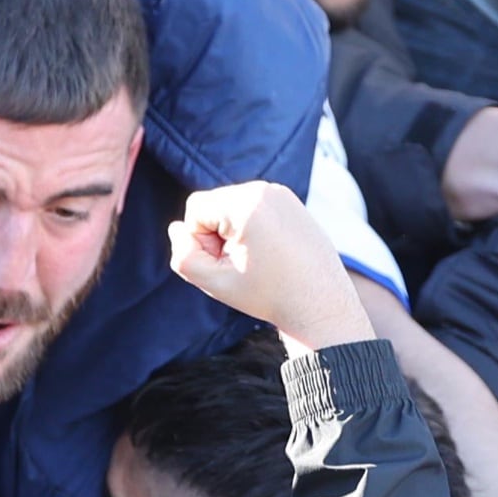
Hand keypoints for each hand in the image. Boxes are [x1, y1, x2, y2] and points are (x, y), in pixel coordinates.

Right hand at [169, 181, 372, 345]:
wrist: (320, 306)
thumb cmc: (270, 296)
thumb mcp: (215, 283)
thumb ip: (184, 256)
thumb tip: (177, 228)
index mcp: (246, 204)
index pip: (195, 208)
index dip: (200, 241)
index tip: (224, 265)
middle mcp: (266, 190)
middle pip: (214, 205)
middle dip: (217, 235)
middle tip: (241, 266)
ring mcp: (282, 194)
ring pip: (233, 207)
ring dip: (234, 233)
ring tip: (257, 262)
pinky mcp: (292, 203)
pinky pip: (254, 209)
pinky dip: (253, 230)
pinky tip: (270, 255)